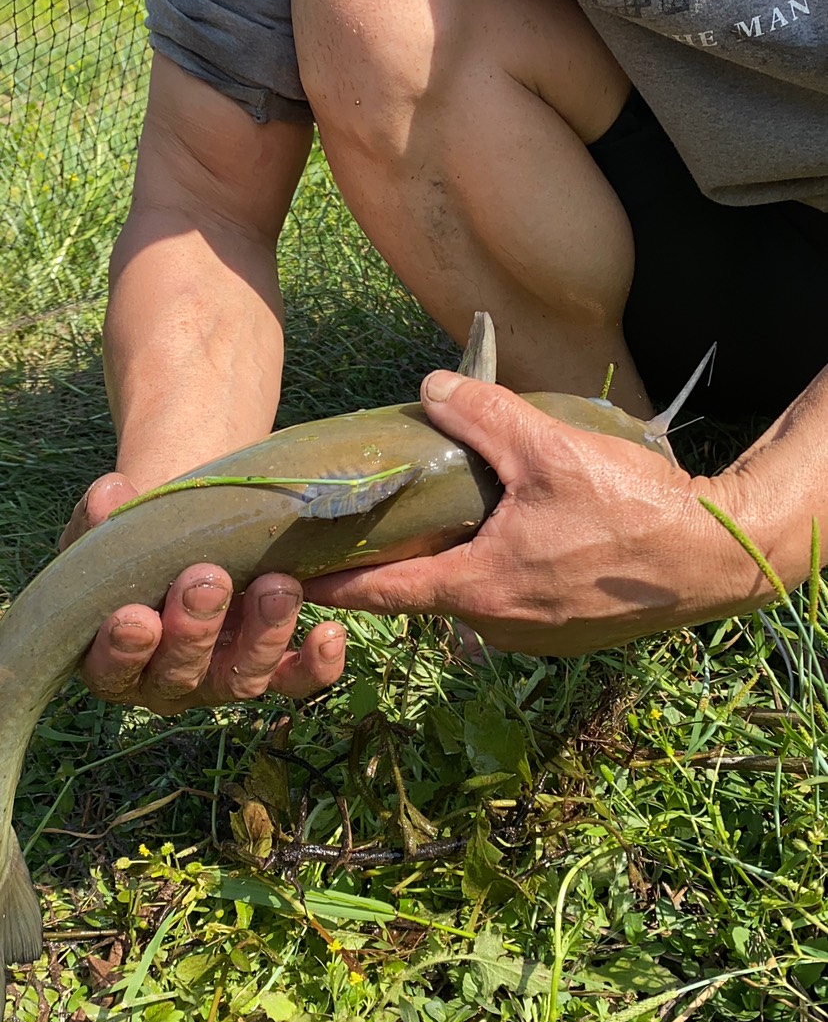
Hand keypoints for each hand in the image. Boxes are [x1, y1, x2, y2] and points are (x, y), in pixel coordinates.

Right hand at [59, 473, 346, 712]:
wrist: (195, 539)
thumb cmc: (143, 544)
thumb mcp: (114, 531)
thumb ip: (101, 519)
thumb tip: (111, 494)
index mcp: (113, 657)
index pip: (111, 668)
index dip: (122, 648)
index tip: (136, 614)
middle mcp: (168, 680)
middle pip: (180, 674)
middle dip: (196, 630)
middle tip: (210, 580)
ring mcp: (222, 679)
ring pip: (242, 678)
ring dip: (262, 636)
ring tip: (278, 587)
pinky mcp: (271, 670)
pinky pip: (295, 680)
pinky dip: (316, 664)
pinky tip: (329, 632)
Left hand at [304, 370, 764, 655]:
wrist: (715, 558)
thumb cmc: (632, 510)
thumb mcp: (550, 447)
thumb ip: (483, 414)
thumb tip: (430, 386)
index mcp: (477, 587)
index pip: (376, 592)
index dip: (326, 580)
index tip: (285, 571)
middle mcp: (494, 625)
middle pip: (420, 588)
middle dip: (394, 554)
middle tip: (372, 511)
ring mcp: (530, 635)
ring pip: (466, 592)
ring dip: (451, 557)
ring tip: (448, 508)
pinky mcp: (560, 632)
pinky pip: (506, 598)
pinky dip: (493, 567)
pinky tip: (510, 529)